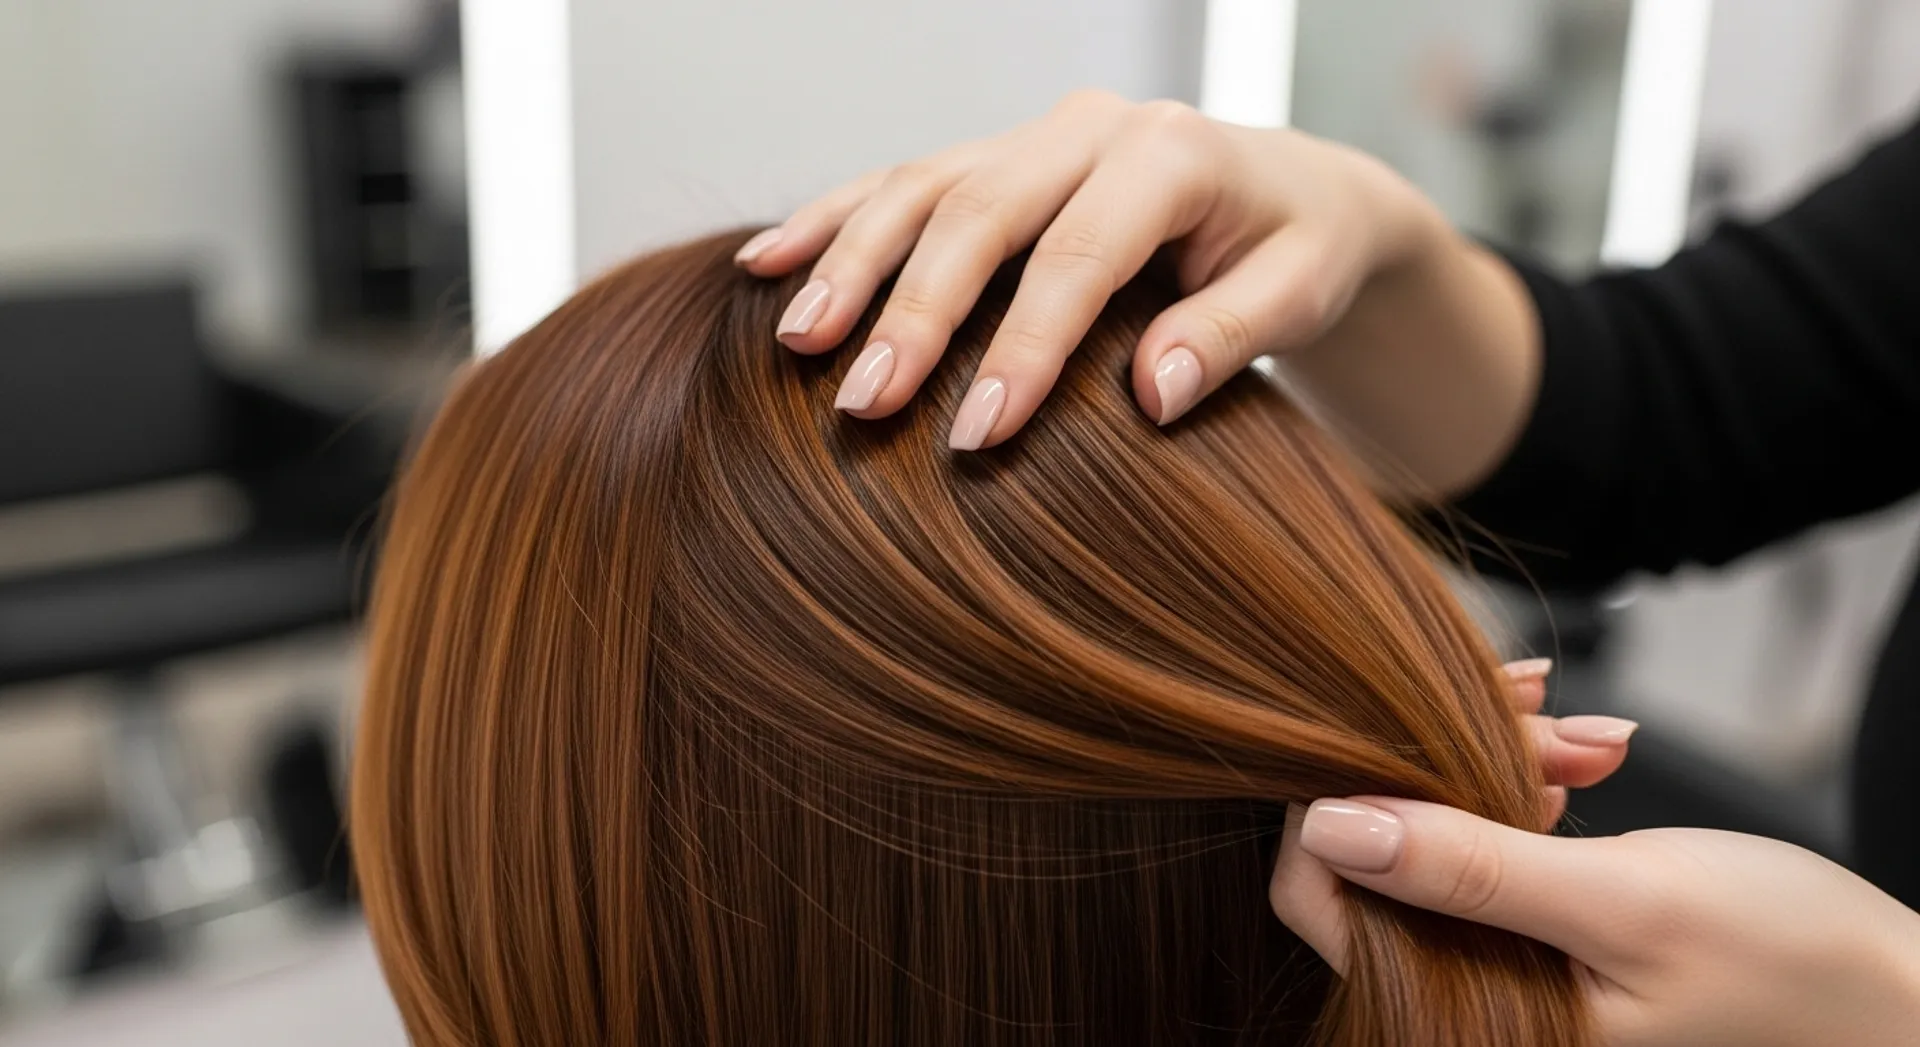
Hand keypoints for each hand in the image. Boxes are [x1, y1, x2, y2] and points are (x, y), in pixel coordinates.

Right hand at [734, 90, 1447, 447]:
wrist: (1292, 189)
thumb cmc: (1299, 249)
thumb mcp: (1300, 292)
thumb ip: (1231, 335)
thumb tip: (1151, 395)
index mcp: (1171, 153)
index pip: (1077, 257)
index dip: (1021, 348)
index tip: (974, 437)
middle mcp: (1090, 128)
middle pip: (978, 214)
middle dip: (913, 312)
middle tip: (863, 405)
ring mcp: (1035, 136)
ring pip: (921, 187)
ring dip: (851, 264)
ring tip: (798, 342)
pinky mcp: (997, 154)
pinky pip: (901, 181)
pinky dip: (834, 221)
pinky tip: (771, 264)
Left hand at [1271, 718, 1919, 1045]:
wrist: (1889, 989)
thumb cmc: (1787, 965)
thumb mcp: (1625, 904)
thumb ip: (1474, 870)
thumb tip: (1334, 827)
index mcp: (1461, 1018)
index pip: (1320, 900)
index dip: (1344, 804)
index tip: (1412, 733)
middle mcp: (1460, 997)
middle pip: (1377, 847)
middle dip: (1449, 759)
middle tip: (1542, 717)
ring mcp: (1495, 961)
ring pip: (1435, 825)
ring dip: (1499, 758)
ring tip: (1590, 743)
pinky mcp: (1531, 929)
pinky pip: (1486, 835)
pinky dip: (1526, 780)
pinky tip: (1585, 759)